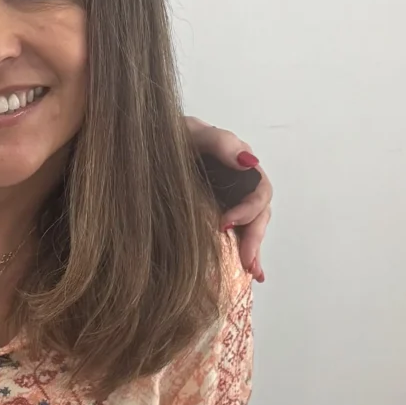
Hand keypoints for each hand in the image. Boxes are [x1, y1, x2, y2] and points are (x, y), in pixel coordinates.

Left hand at [185, 116, 271, 280]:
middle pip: (258, 214)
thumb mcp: (192, 133)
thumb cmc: (169, 136)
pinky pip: (236, 235)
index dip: (248, 210)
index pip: (259, 191)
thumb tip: (248, 161)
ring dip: (252, 250)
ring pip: (250, 228)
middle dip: (253, 239)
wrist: (147, 147)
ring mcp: (227, 202)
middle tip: (245, 261)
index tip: (226, 224)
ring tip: (251, 272)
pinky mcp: (215, 215)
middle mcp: (238, 185)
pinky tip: (250, 272)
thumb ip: (221, 142)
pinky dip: (244, 253)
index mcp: (239, 165)